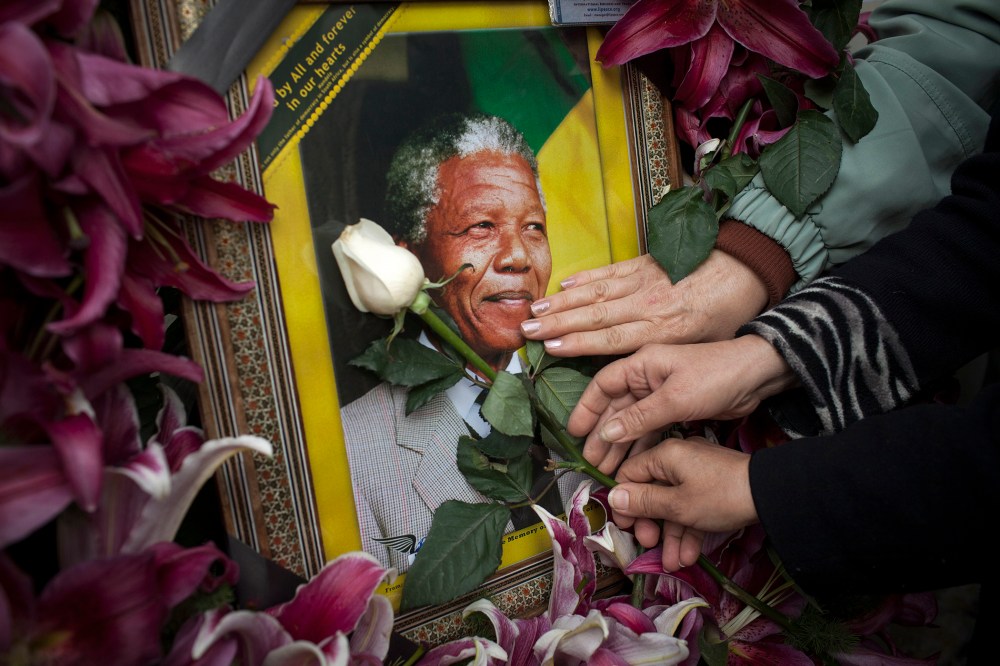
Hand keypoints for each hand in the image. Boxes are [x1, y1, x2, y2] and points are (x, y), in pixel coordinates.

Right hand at [520, 251, 768, 356]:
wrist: (748, 266)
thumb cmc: (729, 313)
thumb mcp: (702, 345)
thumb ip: (666, 359)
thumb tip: (636, 378)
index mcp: (663, 329)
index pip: (612, 338)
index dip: (578, 343)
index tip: (551, 347)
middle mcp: (648, 304)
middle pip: (595, 315)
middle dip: (558, 323)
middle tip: (527, 329)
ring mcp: (645, 280)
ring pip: (596, 293)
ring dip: (563, 302)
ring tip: (534, 310)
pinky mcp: (646, 263)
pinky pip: (610, 272)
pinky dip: (586, 278)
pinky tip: (565, 286)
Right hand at [566, 335, 794, 474]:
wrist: (757, 376)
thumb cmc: (716, 376)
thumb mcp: (675, 398)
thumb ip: (640, 417)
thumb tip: (607, 433)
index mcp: (641, 364)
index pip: (603, 385)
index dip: (586, 408)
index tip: (575, 433)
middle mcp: (647, 378)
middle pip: (615, 408)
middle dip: (602, 435)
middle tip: (591, 462)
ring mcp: (660, 395)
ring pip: (632, 422)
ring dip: (619, 445)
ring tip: (607, 470)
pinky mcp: (675, 409)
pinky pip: (650, 429)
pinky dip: (640, 446)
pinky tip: (631, 464)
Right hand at [606, 436, 757, 571]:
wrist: (771, 495)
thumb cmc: (719, 496)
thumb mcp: (677, 505)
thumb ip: (643, 502)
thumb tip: (613, 497)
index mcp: (665, 455)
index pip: (629, 474)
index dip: (624, 502)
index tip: (625, 527)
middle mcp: (678, 460)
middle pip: (652, 492)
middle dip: (650, 524)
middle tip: (649, 545)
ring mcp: (697, 474)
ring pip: (674, 505)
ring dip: (672, 535)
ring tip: (673, 563)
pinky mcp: (713, 488)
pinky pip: (692, 507)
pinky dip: (690, 530)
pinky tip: (689, 556)